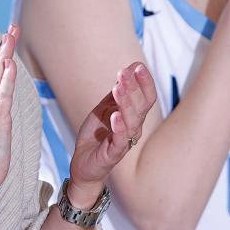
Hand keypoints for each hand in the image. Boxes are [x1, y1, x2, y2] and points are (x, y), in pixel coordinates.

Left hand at [66, 63, 156, 204]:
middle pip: (141, 106)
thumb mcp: (103, 109)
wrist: (84, 164)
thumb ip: (115, 93)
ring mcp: (125, 142)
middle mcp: (134, 129)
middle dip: (133, 87)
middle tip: (124, 72)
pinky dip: (118, 127)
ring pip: (131, 121)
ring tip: (118, 88)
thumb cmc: (96, 136)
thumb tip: (129, 69)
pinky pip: (119, 141)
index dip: (144, 82)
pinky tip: (115, 115)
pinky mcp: (113, 154)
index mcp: (134, 117)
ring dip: (125, 103)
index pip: (146, 97)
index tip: (138, 65)